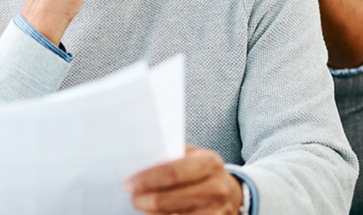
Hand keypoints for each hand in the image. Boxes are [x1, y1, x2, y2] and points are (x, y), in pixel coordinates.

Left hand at [125, 145, 242, 214]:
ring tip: (143, 206)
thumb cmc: (206, 173)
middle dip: (143, 199)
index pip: (172, 173)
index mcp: (210, 163)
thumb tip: (141, 156)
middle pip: (167, 199)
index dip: (147, 179)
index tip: (129, 183)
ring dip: (151, 213)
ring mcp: (216, 212)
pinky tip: (156, 214)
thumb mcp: (196, 157)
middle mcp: (216, 188)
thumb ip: (173, 154)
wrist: (233, 195)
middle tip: (132, 198)